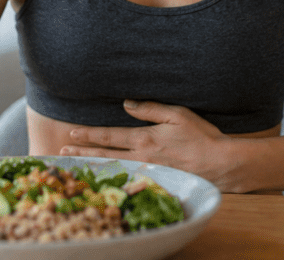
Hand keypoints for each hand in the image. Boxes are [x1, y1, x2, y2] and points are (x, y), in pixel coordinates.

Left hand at [59, 100, 231, 186]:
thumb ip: (150, 109)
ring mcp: (147, 171)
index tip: (72, 133)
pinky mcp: (155, 180)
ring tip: (75, 162)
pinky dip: (112, 176)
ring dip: (93, 164)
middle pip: (106, 154)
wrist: (220, 164)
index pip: (109, 136)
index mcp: (144, 139)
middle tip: (63, 150)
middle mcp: (141, 157)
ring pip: (114, 168)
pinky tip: (104, 175)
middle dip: (83, 151)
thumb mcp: (177, 114)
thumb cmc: (201, 136)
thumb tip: (126, 104)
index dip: (89, 135)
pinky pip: (128, 177)